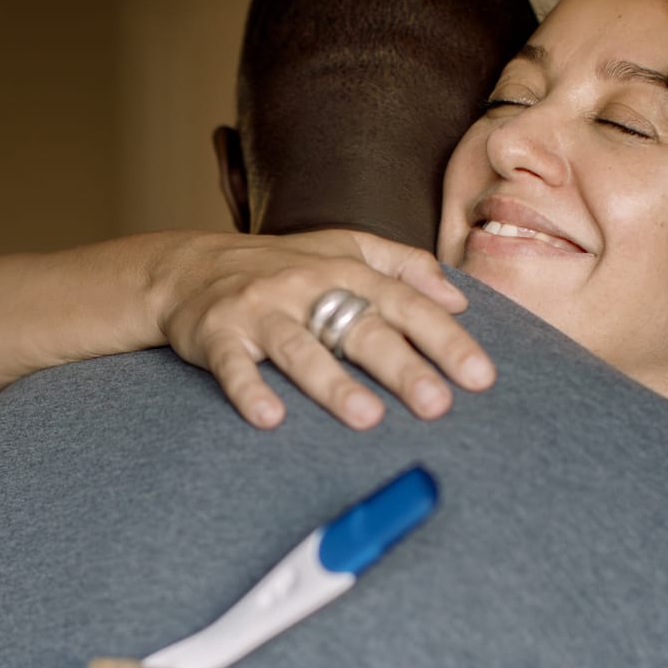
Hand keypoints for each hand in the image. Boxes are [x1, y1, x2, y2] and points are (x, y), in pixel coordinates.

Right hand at [154, 230, 495, 429]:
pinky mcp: (217, 334)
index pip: (405, 304)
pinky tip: (270, 418)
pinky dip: (249, 390)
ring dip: (332, 382)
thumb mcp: (342, 250)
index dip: (445, 339)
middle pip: (361, 327)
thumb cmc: (279, 266)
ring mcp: (260, 310)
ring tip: (366, 418)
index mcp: (345, 271)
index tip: (480, 377)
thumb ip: (402, 266)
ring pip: (300, 347)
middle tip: (437, 405)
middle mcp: (306, 287)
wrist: (188, 267)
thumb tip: (457, 298)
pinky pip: (233, 364)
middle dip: (402, 366)